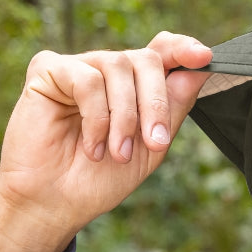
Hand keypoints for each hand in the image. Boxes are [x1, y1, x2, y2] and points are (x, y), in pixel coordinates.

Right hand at [0, 32, 212, 247]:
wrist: (57, 203)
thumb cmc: (101, 178)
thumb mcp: (151, 147)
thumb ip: (173, 109)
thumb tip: (198, 72)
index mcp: (134, 85)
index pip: (162, 51)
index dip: (183, 48)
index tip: (204, 57)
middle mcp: (107, 70)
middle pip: (147, 59)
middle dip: (156, 103)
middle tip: (155, 143)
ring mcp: (78, 66)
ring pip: (118, 66)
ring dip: (125, 117)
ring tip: (118, 153)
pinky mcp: (48, 70)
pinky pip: (87, 79)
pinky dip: (96, 117)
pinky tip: (92, 146)